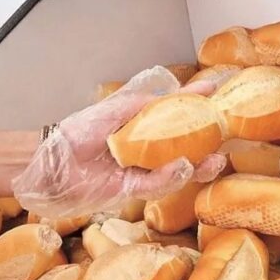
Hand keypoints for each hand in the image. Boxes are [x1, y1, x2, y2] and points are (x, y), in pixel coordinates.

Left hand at [13, 66, 232, 218]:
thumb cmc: (79, 131)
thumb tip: (173, 98)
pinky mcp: (132, 190)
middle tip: (226, 142)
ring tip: (212, 159)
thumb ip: (144, 106)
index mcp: (144, 127)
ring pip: (177, 171)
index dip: (195, 103)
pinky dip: (171, 177)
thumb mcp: (115, 110)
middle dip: (208, 146)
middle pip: (185, 147)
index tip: (215, 89)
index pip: (175, 114)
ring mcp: (142, 171)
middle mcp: (147, 150)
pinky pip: (157, 185)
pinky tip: (183, 166)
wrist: (52, 163)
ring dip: (198, 166)